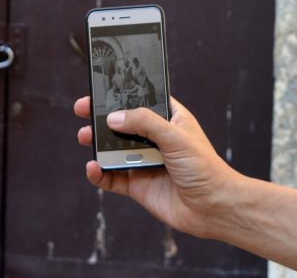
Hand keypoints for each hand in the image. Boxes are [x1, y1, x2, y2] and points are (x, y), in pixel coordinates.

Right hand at [74, 95, 241, 237]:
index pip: (143, 100)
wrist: (213, 208)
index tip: (102, 87)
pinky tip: (93, 168)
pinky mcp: (138, 186)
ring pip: (114, 150)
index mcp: (170, 120)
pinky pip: (112, 178)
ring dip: (97, 144)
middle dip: (102, 117)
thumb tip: (113, 118)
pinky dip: (100, 173)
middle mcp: (156, 139)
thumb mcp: (176, 136)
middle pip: (123, 124)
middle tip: (83, 110)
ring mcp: (145, 162)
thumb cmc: (205, 168)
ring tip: (84, 137)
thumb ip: (144, 123)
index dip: (123, 93)